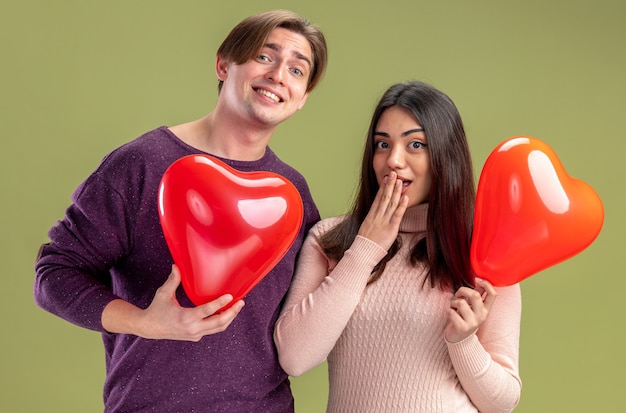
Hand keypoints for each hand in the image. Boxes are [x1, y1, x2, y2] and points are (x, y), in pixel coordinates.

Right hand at [102, 265, 244, 340]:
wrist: (149, 328)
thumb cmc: (156, 309)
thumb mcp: (163, 294)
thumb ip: (173, 280)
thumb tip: (177, 265)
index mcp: (185, 317)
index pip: (207, 311)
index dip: (220, 303)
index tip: (230, 296)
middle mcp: (192, 328)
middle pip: (218, 323)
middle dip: (232, 313)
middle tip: (241, 302)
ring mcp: (195, 334)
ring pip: (218, 329)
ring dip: (229, 318)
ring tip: (237, 307)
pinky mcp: (195, 337)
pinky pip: (212, 330)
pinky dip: (221, 322)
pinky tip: (226, 312)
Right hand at [357, 171, 408, 249]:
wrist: (363, 252)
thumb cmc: (365, 243)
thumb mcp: (366, 227)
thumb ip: (373, 219)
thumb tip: (376, 214)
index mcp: (371, 215)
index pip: (378, 198)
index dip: (383, 187)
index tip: (387, 178)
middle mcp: (377, 216)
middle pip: (385, 197)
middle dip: (390, 185)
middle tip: (394, 173)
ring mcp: (384, 222)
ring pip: (391, 204)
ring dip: (396, 192)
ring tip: (400, 181)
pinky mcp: (390, 229)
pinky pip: (397, 216)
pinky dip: (401, 206)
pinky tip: (405, 198)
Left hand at [444, 278, 496, 342]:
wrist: (459, 339)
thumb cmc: (464, 318)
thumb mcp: (473, 307)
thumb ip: (476, 295)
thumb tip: (478, 279)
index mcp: (486, 309)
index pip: (493, 294)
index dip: (486, 284)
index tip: (476, 279)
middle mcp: (482, 316)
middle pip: (475, 295)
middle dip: (463, 290)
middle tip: (458, 295)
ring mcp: (473, 323)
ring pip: (461, 303)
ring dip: (453, 302)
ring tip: (453, 306)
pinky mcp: (462, 327)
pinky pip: (452, 312)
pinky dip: (448, 310)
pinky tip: (451, 314)